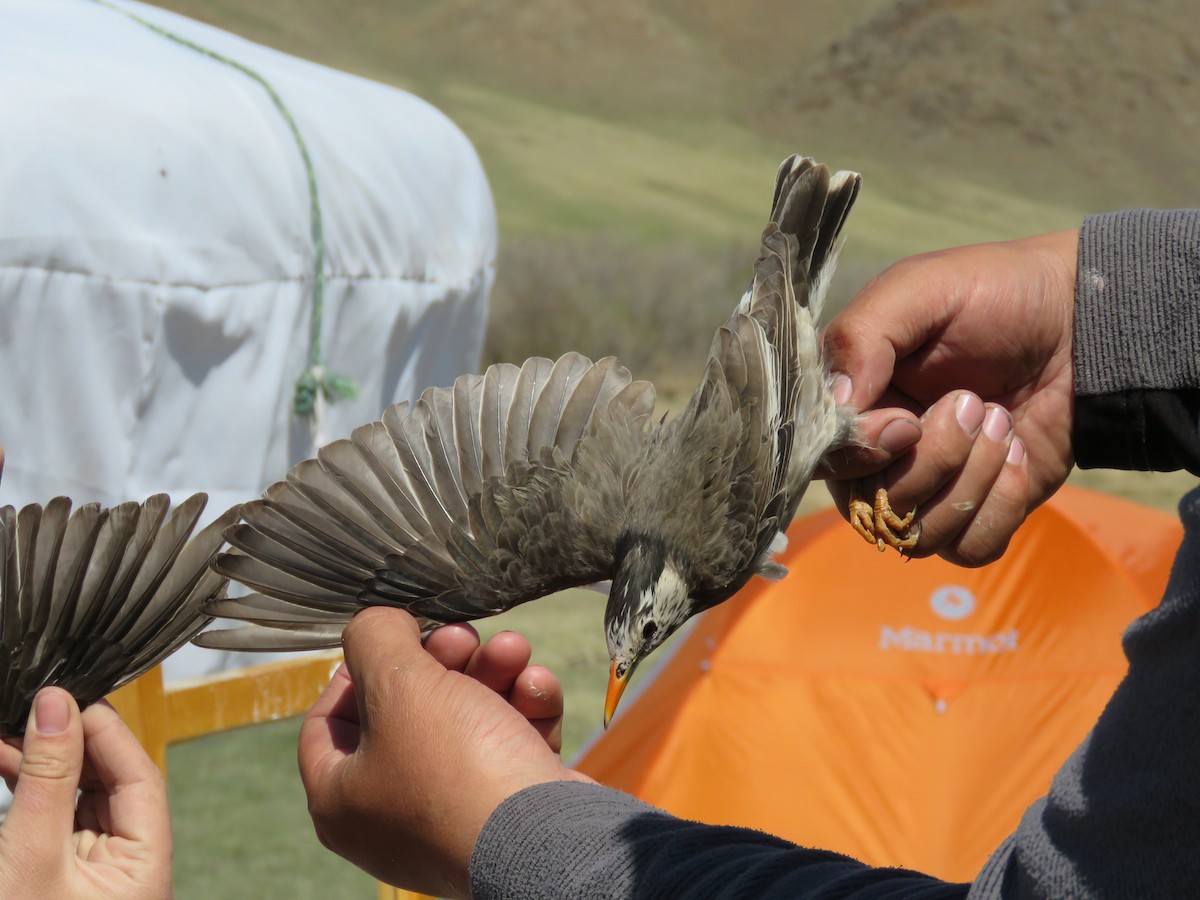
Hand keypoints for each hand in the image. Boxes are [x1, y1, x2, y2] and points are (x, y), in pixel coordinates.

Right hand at [0, 688, 171, 899]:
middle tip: (38, 706)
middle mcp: (128, 867)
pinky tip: (5, 761)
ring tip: (10, 730)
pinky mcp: (56, 877)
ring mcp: (93, 873)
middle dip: (73, 742)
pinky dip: (29, 791)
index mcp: (146, 866)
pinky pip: (52, 820)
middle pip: (111, 783)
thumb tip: (59, 706)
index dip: (108, 732)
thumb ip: (48, 779)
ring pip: (77, 798)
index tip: (73, 696)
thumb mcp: (31, 855)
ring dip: (45, 763)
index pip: (141, 777)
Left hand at [298, 609, 591, 897]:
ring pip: (465, 720)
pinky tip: (537, 688)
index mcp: (341, 799)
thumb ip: (374, 637)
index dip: (355, 670)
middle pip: (406, 712)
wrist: (548, 839)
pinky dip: (523, 709)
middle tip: (463, 635)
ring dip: (492, 673)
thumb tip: (377, 625)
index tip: (392, 640)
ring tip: (513, 650)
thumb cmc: (456, 767)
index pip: (326, 722)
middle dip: (442, 661)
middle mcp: (390, 815)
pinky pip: (507, 745)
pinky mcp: (507, 811)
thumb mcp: (398, 682)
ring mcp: (452, 815)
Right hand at [822, 230, 1078, 565]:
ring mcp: (926, 489)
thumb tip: (837, 404)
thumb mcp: (918, 290)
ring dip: (972, 479)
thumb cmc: (993, 296)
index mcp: (850, 403)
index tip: (908, 421)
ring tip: (1003, 423)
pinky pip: (968, 548)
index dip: (865, 452)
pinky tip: (1018, 458)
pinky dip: (1000, 506)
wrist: (1081, 323)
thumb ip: (861, 337)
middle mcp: (877, 454)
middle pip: (872, 506)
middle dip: (934, 461)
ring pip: (920, 534)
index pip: (826, 460)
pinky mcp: (976, 513)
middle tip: (977, 404)